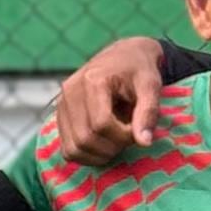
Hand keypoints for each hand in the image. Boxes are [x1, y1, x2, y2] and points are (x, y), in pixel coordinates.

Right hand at [46, 35, 171, 161]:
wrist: (124, 55)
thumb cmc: (140, 70)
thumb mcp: (151, 86)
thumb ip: (149, 112)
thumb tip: (144, 143)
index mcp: (92, 80)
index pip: (102, 124)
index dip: (123, 136)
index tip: (138, 130)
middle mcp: (70, 91)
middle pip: (85, 139)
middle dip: (112, 147)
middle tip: (128, 137)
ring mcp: (61, 104)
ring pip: (73, 149)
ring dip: (99, 154)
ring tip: (116, 140)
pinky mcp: (60, 116)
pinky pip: (67, 149)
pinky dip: (86, 155)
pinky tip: (104, 144)